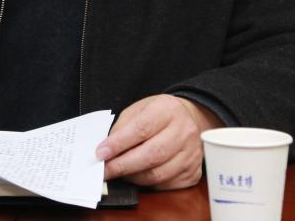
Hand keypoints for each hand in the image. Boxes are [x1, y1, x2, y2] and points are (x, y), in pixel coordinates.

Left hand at [96, 94, 222, 189]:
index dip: (119, 143)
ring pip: (158, 174)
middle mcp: (184, 131)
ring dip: (133, 177)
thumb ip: (122, 128)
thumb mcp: (139, 110)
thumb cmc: (159, 115)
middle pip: (152, 154)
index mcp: (168, 109)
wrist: (188, 120)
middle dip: (123, 165)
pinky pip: (166, 185)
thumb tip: (106, 151)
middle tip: (105, 170)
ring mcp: (192, 154)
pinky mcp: (193, 172)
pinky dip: (147, 184)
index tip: (101, 153)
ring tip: (120, 173)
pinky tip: (138, 176)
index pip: (141, 128)